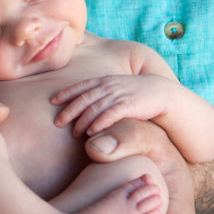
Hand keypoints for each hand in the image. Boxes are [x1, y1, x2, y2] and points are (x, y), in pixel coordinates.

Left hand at [51, 74, 169, 136]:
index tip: (52, 100)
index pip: (81, 85)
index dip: (66, 93)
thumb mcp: (116, 90)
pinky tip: (91, 133)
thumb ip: (101, 95)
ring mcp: (118, 94)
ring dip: (82, 121)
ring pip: (94, 107)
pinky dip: (99, 123)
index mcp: (104, 80)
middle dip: (69, 110)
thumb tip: (85, 108)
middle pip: (83, 98)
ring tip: (74, 133)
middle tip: (57, 122)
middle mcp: (109, 86)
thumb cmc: (135, 94)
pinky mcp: (129, 104)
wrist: (161, 92)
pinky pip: (110, 114)